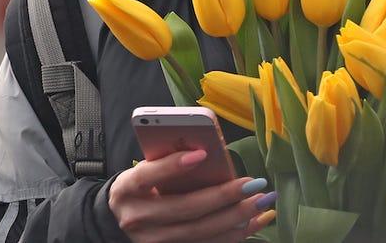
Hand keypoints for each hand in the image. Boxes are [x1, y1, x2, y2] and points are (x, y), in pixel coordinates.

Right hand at [109, 149, 276, 242]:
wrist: (123, 219)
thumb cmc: (143, 186)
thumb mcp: (147, 168)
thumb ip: (170, 160)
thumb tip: (211, 151)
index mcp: (128, 189)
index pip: (148, 175)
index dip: (173, 165)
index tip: (202, 153)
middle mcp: (138, 218)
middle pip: (185, 209)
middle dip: (224, 196)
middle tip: (254, 183)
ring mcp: (154, 241)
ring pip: (200, 232)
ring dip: (236, 218)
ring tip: (262, 202)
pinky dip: (235, 234)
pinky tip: (256, 221)